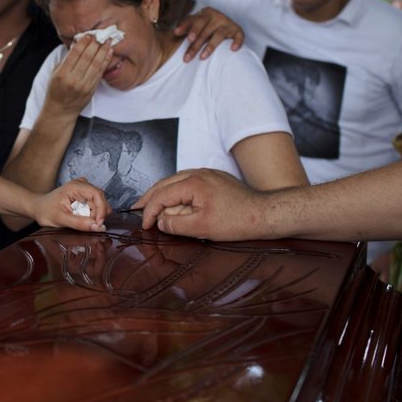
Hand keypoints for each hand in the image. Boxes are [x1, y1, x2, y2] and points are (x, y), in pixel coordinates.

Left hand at [31, 177, 109, 231]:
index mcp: (75, 186)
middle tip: (89, 226)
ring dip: (95, 216)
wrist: (38, 207)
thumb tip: (98, 227)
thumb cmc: (45, 211)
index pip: (97, 194)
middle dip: (98, 215)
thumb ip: (79, 223)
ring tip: (82, 221)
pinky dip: (92, 215)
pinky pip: (95, 206)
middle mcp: (82, 184)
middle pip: (100, 200)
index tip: (99, 224)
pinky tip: (82, 218)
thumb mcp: (60, 219)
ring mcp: (84, 189)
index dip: (101, 210)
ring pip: (99, 204)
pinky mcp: (85, 195)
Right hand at [45, 36, 111, 114]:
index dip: (83, 43)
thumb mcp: (54, 73)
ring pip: (96, 64)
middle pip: (87, 58)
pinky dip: (105, 61)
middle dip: (95, 44)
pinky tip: (108, 53)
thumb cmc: (55, 91)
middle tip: (100, 34)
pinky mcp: (91, 90)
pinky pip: (100, 73)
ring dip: (103, 51)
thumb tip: (76, 45)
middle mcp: (74, 80)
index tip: (89, 35)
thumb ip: (65, 60)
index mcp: (62, 74)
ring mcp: (84, 86)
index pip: (75, 54)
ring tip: (108, 41)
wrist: (60, 111)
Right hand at [133, 168, 259, 239]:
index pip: (161, 195)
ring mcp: (206, 174)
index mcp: (192, 183)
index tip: (144, 225)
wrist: (266, 213)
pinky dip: (175, 191)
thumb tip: (161, 222)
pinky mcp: (213, 179)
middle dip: (148, 198)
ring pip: (174, 181)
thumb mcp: (203, 228)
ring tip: (150, 205)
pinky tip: (173, 201)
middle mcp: (197, 173)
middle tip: (136, 209)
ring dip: (161, 193)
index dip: (148, 211)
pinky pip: (186, 182)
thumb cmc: (238, 220)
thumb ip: (176, 224)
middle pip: (163, 183)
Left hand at [176, 7, 244, 61]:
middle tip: (187, 55)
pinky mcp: (237, 30)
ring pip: (219, 34)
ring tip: (202, 57)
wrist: (223, 25)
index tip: (176, 33)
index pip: (194, 20)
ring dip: (210, 46)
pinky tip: (232, 49)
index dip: (185, 26)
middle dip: (196, 43)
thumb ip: (185, 27)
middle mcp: (216, 16)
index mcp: (204, 14)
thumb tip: (174, 32)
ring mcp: (227, 23)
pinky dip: (237, 41)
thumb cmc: (204, 27)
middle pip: (205, 30)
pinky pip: (239, 35)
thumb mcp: (194, 25)